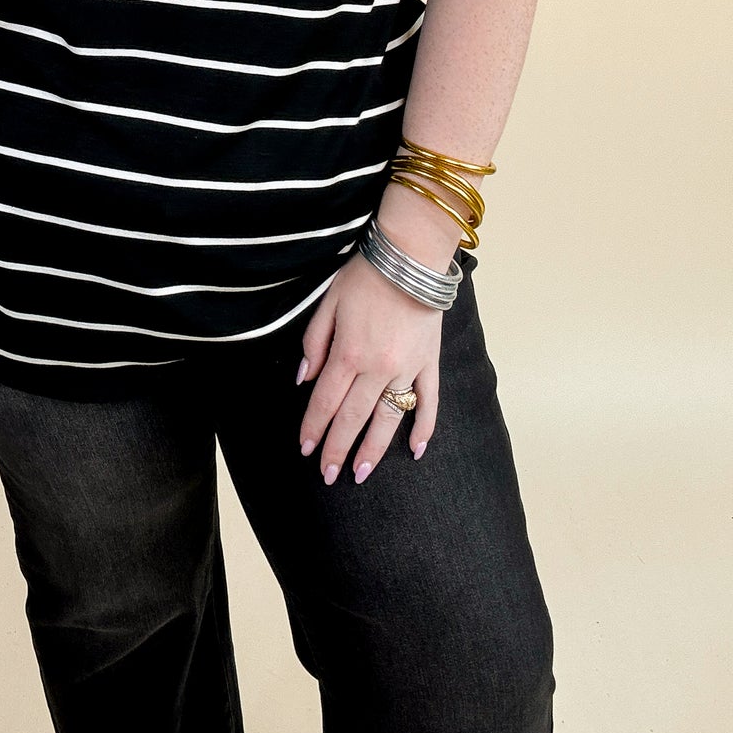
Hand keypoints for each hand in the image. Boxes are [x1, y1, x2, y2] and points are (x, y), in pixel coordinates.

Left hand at [297, 250, 441, 483]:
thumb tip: (303, 379)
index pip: (325, 401)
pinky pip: (429, 402)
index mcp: (348, 352)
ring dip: (374, 449)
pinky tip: (416, 451)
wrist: (411, 256)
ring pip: (388, 418)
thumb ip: (314, 342)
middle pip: (353, 418)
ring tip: (361, 473)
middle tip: (328, 476)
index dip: (313, 428)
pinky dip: (424, 428)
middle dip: (337, 449)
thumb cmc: (365, 276)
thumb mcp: (328, 302)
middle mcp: (377, 368)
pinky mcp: (429, 363)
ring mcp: (406, 368)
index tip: (305, 450)